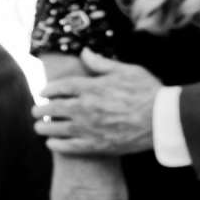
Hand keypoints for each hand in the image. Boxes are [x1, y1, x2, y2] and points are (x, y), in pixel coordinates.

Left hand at [34, 53, 162, 157]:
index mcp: (91, 87)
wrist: (164, 119)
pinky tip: (51, 144)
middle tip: (35, 111)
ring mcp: (89, 127)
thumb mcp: (126, 70)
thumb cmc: (148, 92)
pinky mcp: (96, 145)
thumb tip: (84, 51)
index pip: (60, 87)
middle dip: (41, 110)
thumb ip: (101, 63)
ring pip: (56, 128)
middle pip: (53, 108)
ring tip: (39, 127)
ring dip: (44, 128)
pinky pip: (69, 147)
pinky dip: (57, 145)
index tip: (43, 92)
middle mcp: (85, 107)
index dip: (48, 90)